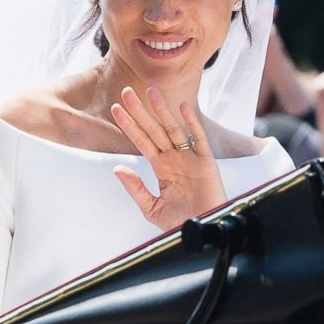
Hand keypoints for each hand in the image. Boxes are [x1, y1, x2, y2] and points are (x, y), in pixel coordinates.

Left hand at [111, 87, 226, 230]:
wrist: (202, 233)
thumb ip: (135, 188)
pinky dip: (192, 123)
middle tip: (127, 91)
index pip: (142, 141)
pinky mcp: (207, 163)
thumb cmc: (179, 224)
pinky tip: (182, 107)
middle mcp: (174, 159)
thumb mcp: (151, 207)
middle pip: (154, 129)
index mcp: (161, 168)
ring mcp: (190, 158)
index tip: (116, 109)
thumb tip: (117, 168)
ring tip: (150, 91)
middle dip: (140, 111)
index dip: (129, 125)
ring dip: (162, 110)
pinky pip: (199, 139)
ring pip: (173, 129)